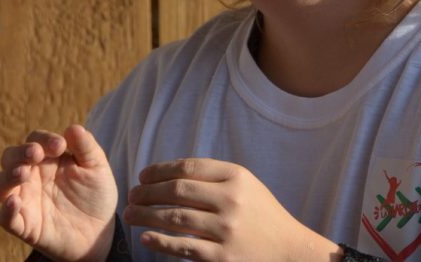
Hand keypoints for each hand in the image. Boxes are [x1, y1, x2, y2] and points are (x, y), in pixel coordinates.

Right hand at [0, 125, 117, 261]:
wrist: (99, 231)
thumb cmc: (95, 194)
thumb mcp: (97, 168)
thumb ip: (86, 147)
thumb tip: (73, 127)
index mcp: (47, 158)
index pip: (35, 140)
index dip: (43, 139)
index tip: (60, 145)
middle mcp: (30, 176)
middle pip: (10, 157)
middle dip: (19, 153)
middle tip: (35, 154)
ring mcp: (25, 200)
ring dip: (7, 176)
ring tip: (23, 173)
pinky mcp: (24, 225)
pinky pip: (5, 218)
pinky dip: (6, 210)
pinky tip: (15, 202)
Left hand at [123, 158, 340, 260]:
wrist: (290, 252)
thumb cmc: (263, 216)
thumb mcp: (247, 186)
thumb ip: (215, 177)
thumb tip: (169, 173)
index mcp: (237, 177)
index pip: (188, 167)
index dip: (160, 170)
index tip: (143, 176)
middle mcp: (231, 200)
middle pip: (177, 190)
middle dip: (147, 192)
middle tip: (131, 196)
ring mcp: (226, 230)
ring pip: (174, 218)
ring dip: (146, 215)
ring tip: (130, 215)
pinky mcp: (222, 258)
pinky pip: (182, 247)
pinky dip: (159, 242)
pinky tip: (145, 237)